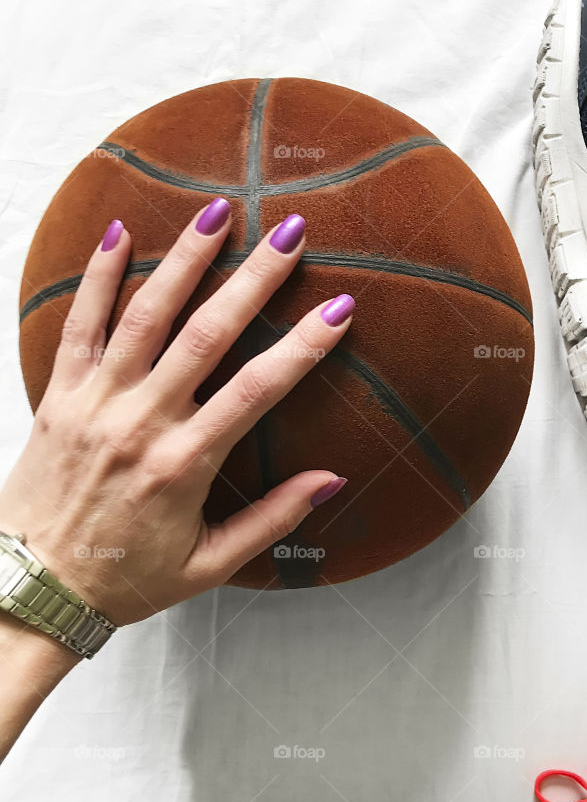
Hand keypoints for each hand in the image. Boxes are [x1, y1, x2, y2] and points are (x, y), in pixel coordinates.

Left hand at [0, 201, 352, 625]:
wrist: (33, 589)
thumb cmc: (126, 580)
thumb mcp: (210, 564)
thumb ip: (272, 520)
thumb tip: (330, 480)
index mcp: (184, 464)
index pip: (257, 390)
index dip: (302, 346)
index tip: (338, 311)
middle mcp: (140, 422)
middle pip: (206, 333)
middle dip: (254, 279)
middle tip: (290, 234)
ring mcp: (95, 403)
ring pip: (145, 315)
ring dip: (184, 259)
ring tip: (216, 212)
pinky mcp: (59, 396)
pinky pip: (78, 324)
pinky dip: (97, 276)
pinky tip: (118, 232)